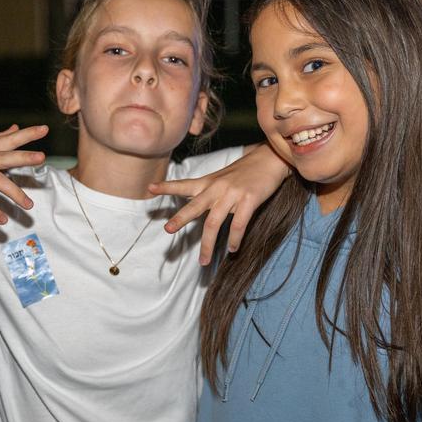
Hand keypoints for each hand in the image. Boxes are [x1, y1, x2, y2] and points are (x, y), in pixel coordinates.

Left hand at [148, 144, 289, 265]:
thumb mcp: (223, 178)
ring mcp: (232, 194)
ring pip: (214, 222)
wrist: (271, 159)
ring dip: (207, 245)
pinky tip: (232, 249)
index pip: (184, 184)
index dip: (167, 187)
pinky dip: (234, 240)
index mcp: (209, 182)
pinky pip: (238, 225)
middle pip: (194, 206)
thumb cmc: (246, 172)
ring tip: (203, 261)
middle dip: (180, 218)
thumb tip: (196, 209)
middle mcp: (217, 187)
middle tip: (168, 229)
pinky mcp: (249, 200)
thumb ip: (209, 193)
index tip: (150, 188)